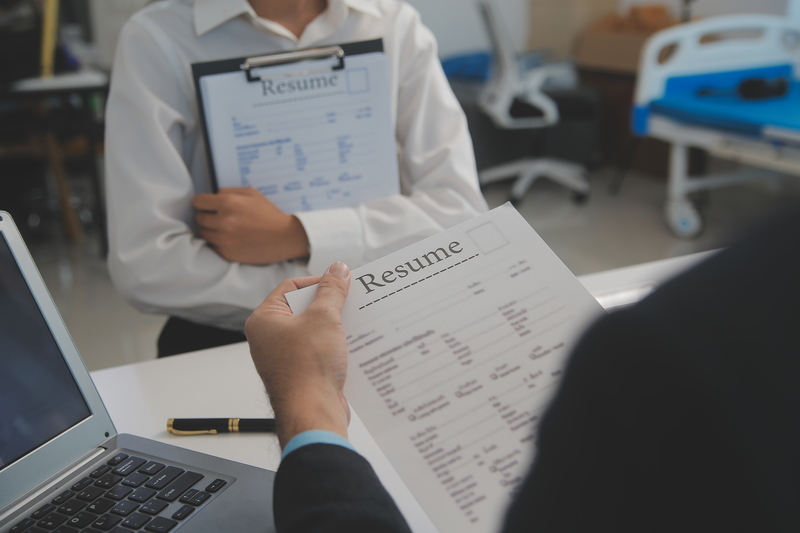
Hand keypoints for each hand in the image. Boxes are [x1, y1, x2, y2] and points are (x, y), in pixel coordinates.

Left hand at [193, 187, 309, 264]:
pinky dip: (219, 243)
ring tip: (226, 230)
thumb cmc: (269, 214)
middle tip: (219, 218)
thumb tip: (213, 196)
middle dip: (207, 216)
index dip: (202, 203)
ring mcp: (224, 239)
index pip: (198, 202)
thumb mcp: (252, 193)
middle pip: (199, 218)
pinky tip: (232, 239)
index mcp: (228, 203)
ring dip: (211, 231)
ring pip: (204, 233)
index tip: (207, 206)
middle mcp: (223, 221)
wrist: (285, 237)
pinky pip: (213, 246)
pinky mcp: (227, 253)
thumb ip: (229, 191)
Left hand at [245, 262, 351, 447]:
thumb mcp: (324, 317)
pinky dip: (336, 345)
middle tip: (352, 300)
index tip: (341, 282)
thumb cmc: (308, 368)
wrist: (313, 414)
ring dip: (336, 325)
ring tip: (357, 321)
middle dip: (330, 304)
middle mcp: (270, 338)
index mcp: (264, 320)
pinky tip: (356, 343)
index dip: (318, 281)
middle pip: (303, 308)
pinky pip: (320, 350)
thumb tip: (338, 270)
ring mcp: (285, 357)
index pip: (291, 287)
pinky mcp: (302, 373)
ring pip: (314, 330)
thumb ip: (331, 290)